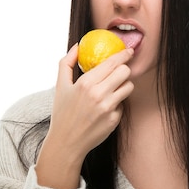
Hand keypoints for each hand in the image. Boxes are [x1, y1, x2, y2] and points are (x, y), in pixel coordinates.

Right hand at [35, 43, 133, 188]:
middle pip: (125, 72)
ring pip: (128, 87)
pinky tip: (105, 107)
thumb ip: (67, 62)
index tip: (128, 51)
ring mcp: (108, 108)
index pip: (112, 63)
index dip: (123, 54)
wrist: (66, 142)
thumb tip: (78, 45)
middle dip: (124, 69)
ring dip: (123, 85)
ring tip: (112, 89)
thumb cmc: (62, 112)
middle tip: (119, 71)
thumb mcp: (60, 85)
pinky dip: (117, 103)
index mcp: (86, 83)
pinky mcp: (114, 120)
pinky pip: (123, 104)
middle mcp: (99, 95)